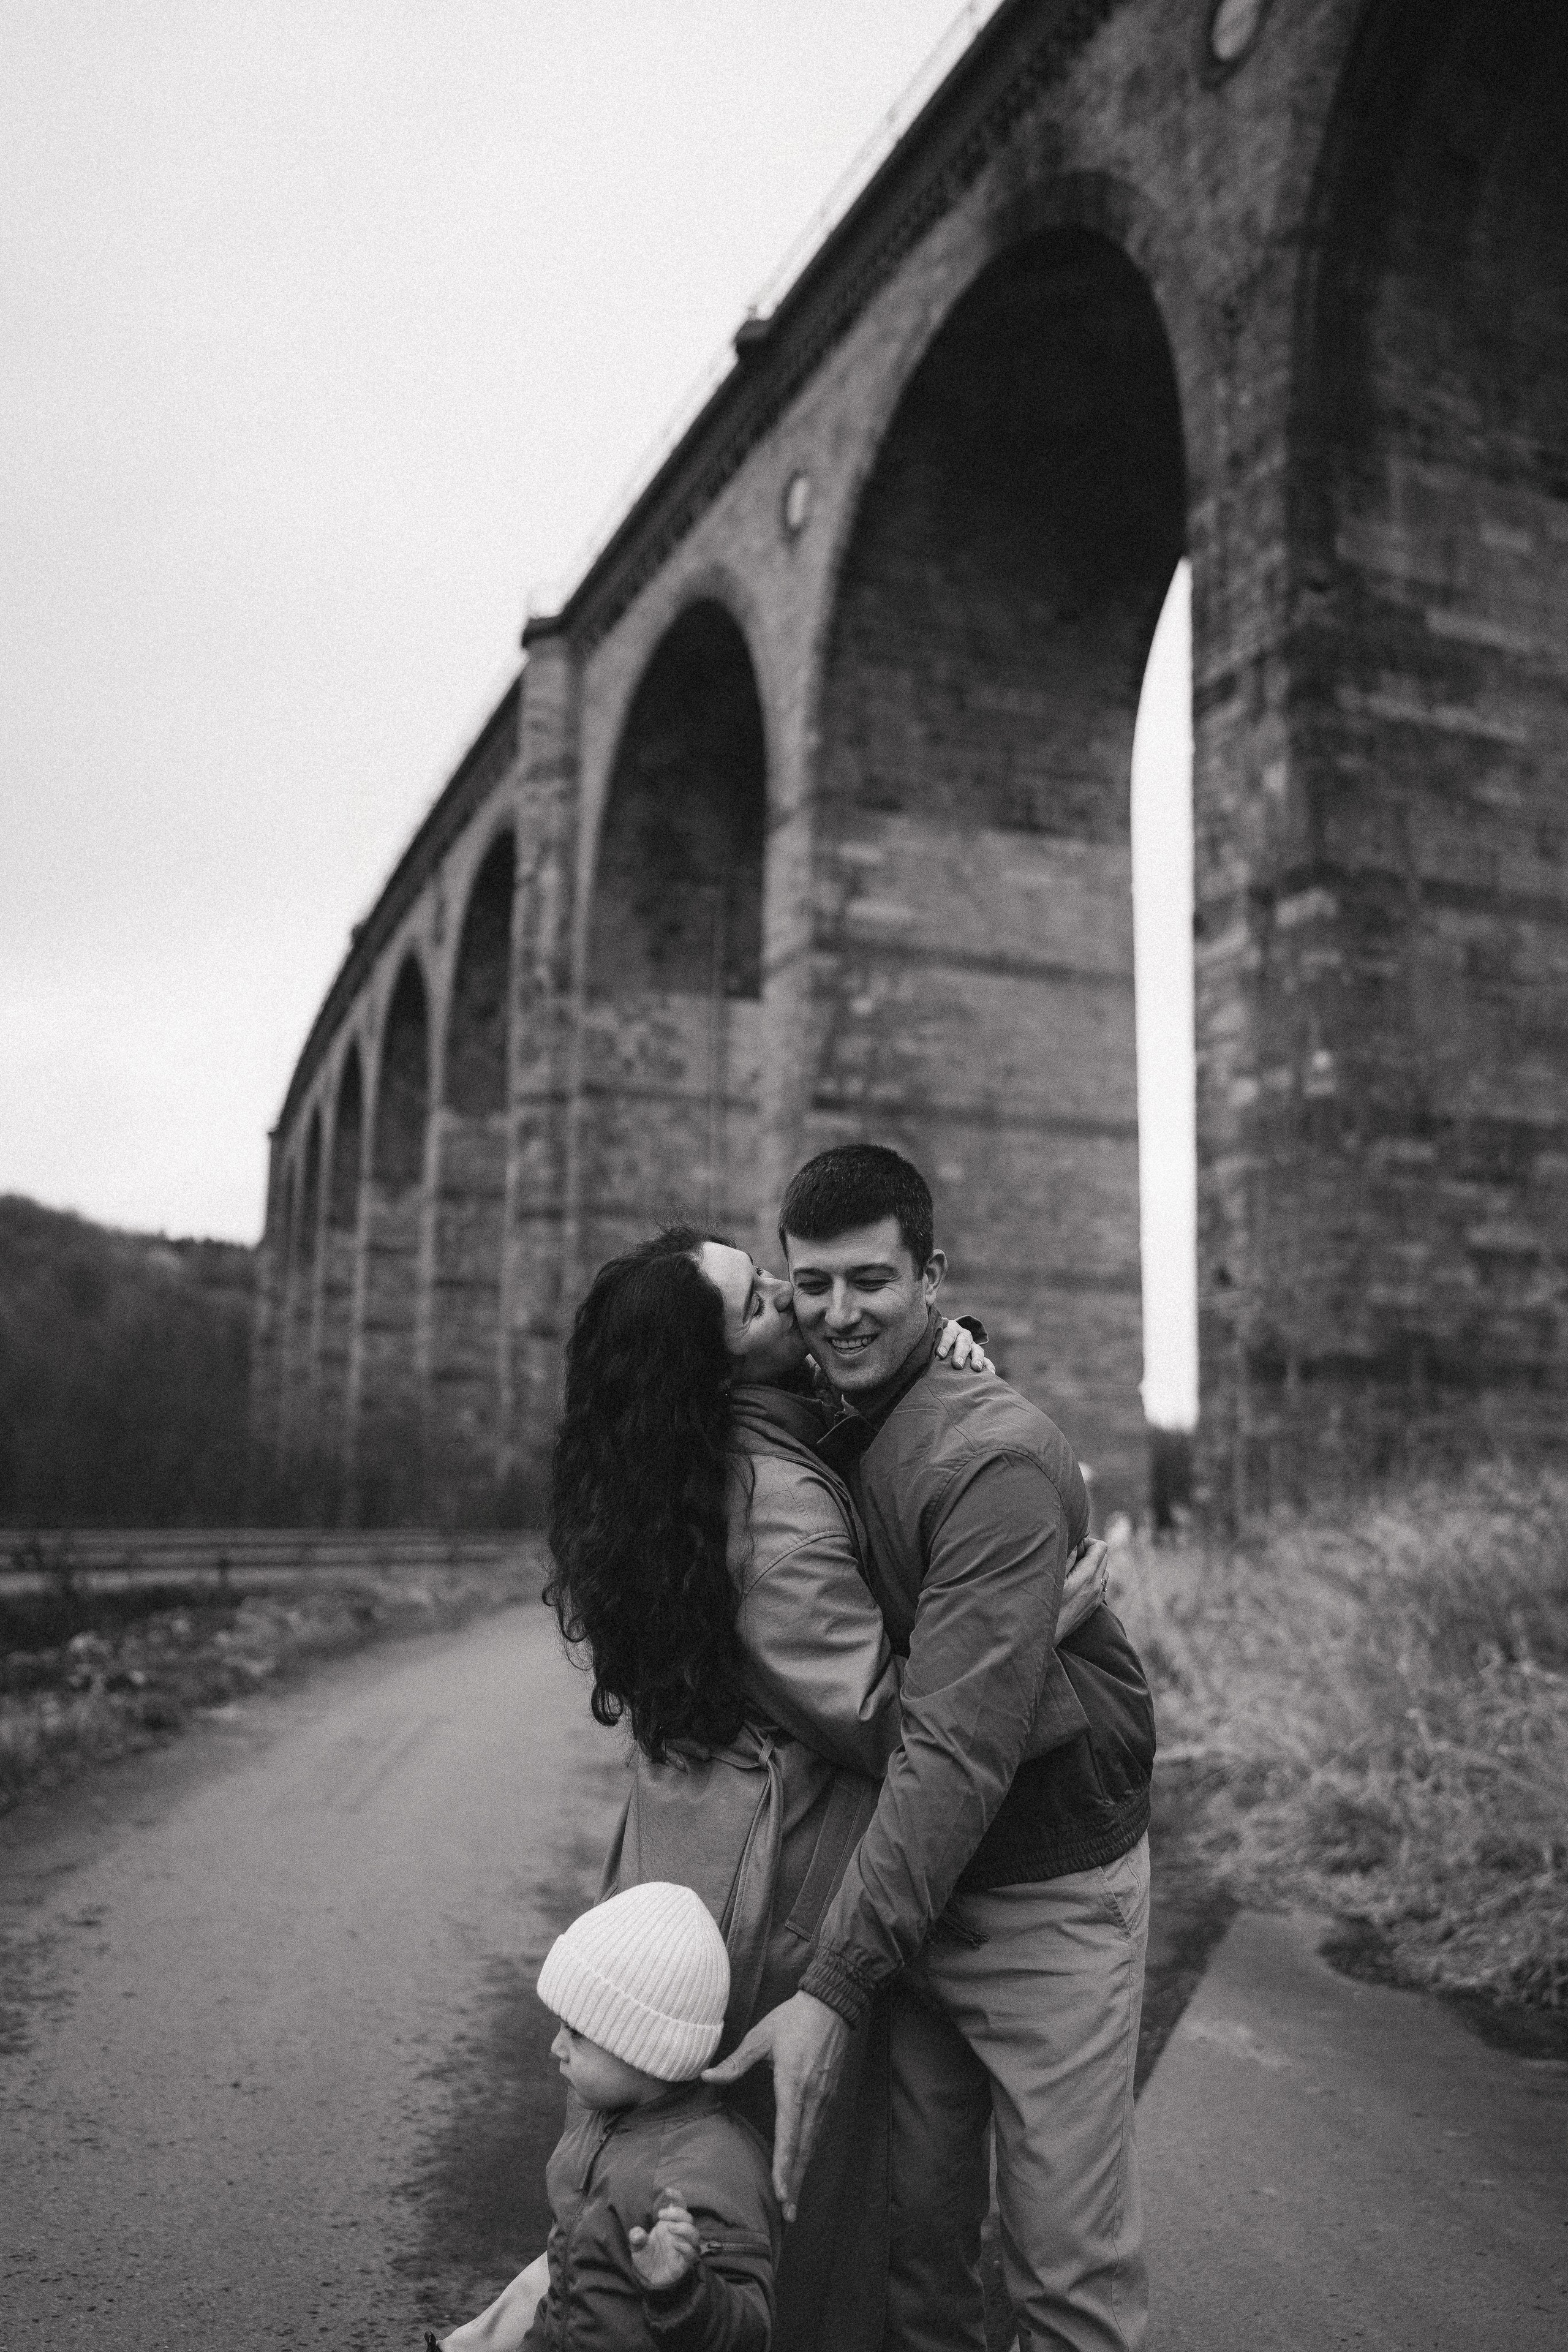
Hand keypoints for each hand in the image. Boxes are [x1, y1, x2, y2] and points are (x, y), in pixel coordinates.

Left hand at [628, 2191, 699, 2291]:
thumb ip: (636, 2238)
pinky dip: (685, 2247)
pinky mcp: (684, 2262)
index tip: (667, 2191)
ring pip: (694, 2233)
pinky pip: (691, 2253)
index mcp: (669, 2224)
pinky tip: (674, 2244)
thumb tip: (637, 2233)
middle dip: (677, 2213)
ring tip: (669, 2228)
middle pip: (688, 2217)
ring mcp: (683, 2247)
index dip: (677, 2197)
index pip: (679, 2206)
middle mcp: (678, 2234)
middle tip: (660, 2215)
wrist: (649, 2278)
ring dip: (684, 2228)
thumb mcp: (636, 2246)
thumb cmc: (646, 2257)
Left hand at [702, 1991, 848, 2219]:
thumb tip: (706, 2077)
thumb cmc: (793, 2019)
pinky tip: (802, 2167)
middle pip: (803, 2149)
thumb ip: (735, 2062)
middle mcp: (812, 2098)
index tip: (780, 2193)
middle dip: (795, 2183)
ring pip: (812, 2144)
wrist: (832, 2004)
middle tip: (789, 2215)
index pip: (789, 2134)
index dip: (784, 2166)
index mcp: (794, 2085)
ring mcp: (824, 2099)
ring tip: (793, 2200)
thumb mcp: (761, 2036)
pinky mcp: (829, 2096)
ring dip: (802, 2172)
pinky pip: (817, 2132)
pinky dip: (809, 2154)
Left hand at [935, 1317, 993, 1374]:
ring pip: (977, 1350)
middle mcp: (963, 1335)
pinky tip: (991, 1373)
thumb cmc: (935, 1341)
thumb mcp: (932, 1336)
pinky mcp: (979, 1355)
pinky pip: (987, 1360)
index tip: (939, 1354)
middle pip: (963, 1343)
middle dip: (960, 1354)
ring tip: (976, 1368)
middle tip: (957, 1364)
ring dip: (977, 1359)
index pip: (949, 1334)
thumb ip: (932, 1335)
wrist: (945, 1341)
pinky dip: (989, 1366)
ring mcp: (972, 1345)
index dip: (944, 1343)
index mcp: (951, 1328)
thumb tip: (936, 1328)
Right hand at [1056, 1536, 1108, 1640]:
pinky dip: (1093, 1579)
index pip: (1101, 1547)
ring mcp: (1097, 1598)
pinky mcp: (1094, 1607)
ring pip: (1104, 1571)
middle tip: (1071, 1557)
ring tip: (1073, 1570)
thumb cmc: (1045, 1603)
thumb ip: (1067, 1557)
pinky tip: (1076, 1584)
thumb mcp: (1053, 1576)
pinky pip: (1101, 1586)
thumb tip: (1075, 1544)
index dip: (1087, 1542)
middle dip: (1090, 1552)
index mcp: (1087, 1575)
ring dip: (1092, 1566)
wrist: (1046, 1633)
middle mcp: (1096, 1586)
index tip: (1073, 1547)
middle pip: (1104, 1557)